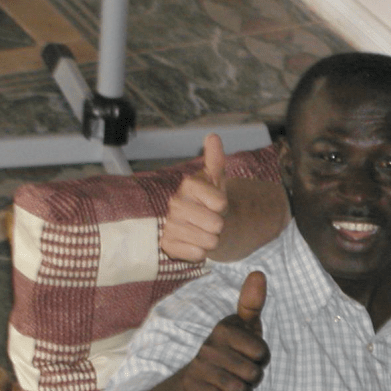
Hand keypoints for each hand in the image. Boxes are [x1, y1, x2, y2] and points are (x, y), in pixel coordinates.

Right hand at [161, 133, 228, 261]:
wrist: (202, 224)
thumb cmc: (211, 201)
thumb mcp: (218, 180)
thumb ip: (216, 160)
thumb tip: (212, 136)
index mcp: (188, 185)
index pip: (221, 203)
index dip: (224, 207)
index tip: (216, 204)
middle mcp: (175, 203)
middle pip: (216, 224)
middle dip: (219, 225)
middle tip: (210, 220)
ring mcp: (169, 224)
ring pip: (208, 241)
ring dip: (211, 240)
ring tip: (203, 231)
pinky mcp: (166, 244)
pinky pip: (196, 254)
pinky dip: (200, 253)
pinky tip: (194, 244)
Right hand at [181, 271, 268, 390]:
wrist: (197, 378)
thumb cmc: (232, 347)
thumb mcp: (244, 325)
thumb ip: (252, 302)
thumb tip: (259, 272)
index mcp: (224, 330)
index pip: (262, 354)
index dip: (261, 358)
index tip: (250, 353)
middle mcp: (209, 347)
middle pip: (253, 374)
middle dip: (253, 377)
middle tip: (240, 370)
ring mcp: (200, 369)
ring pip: (240, 390)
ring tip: (232, 381)